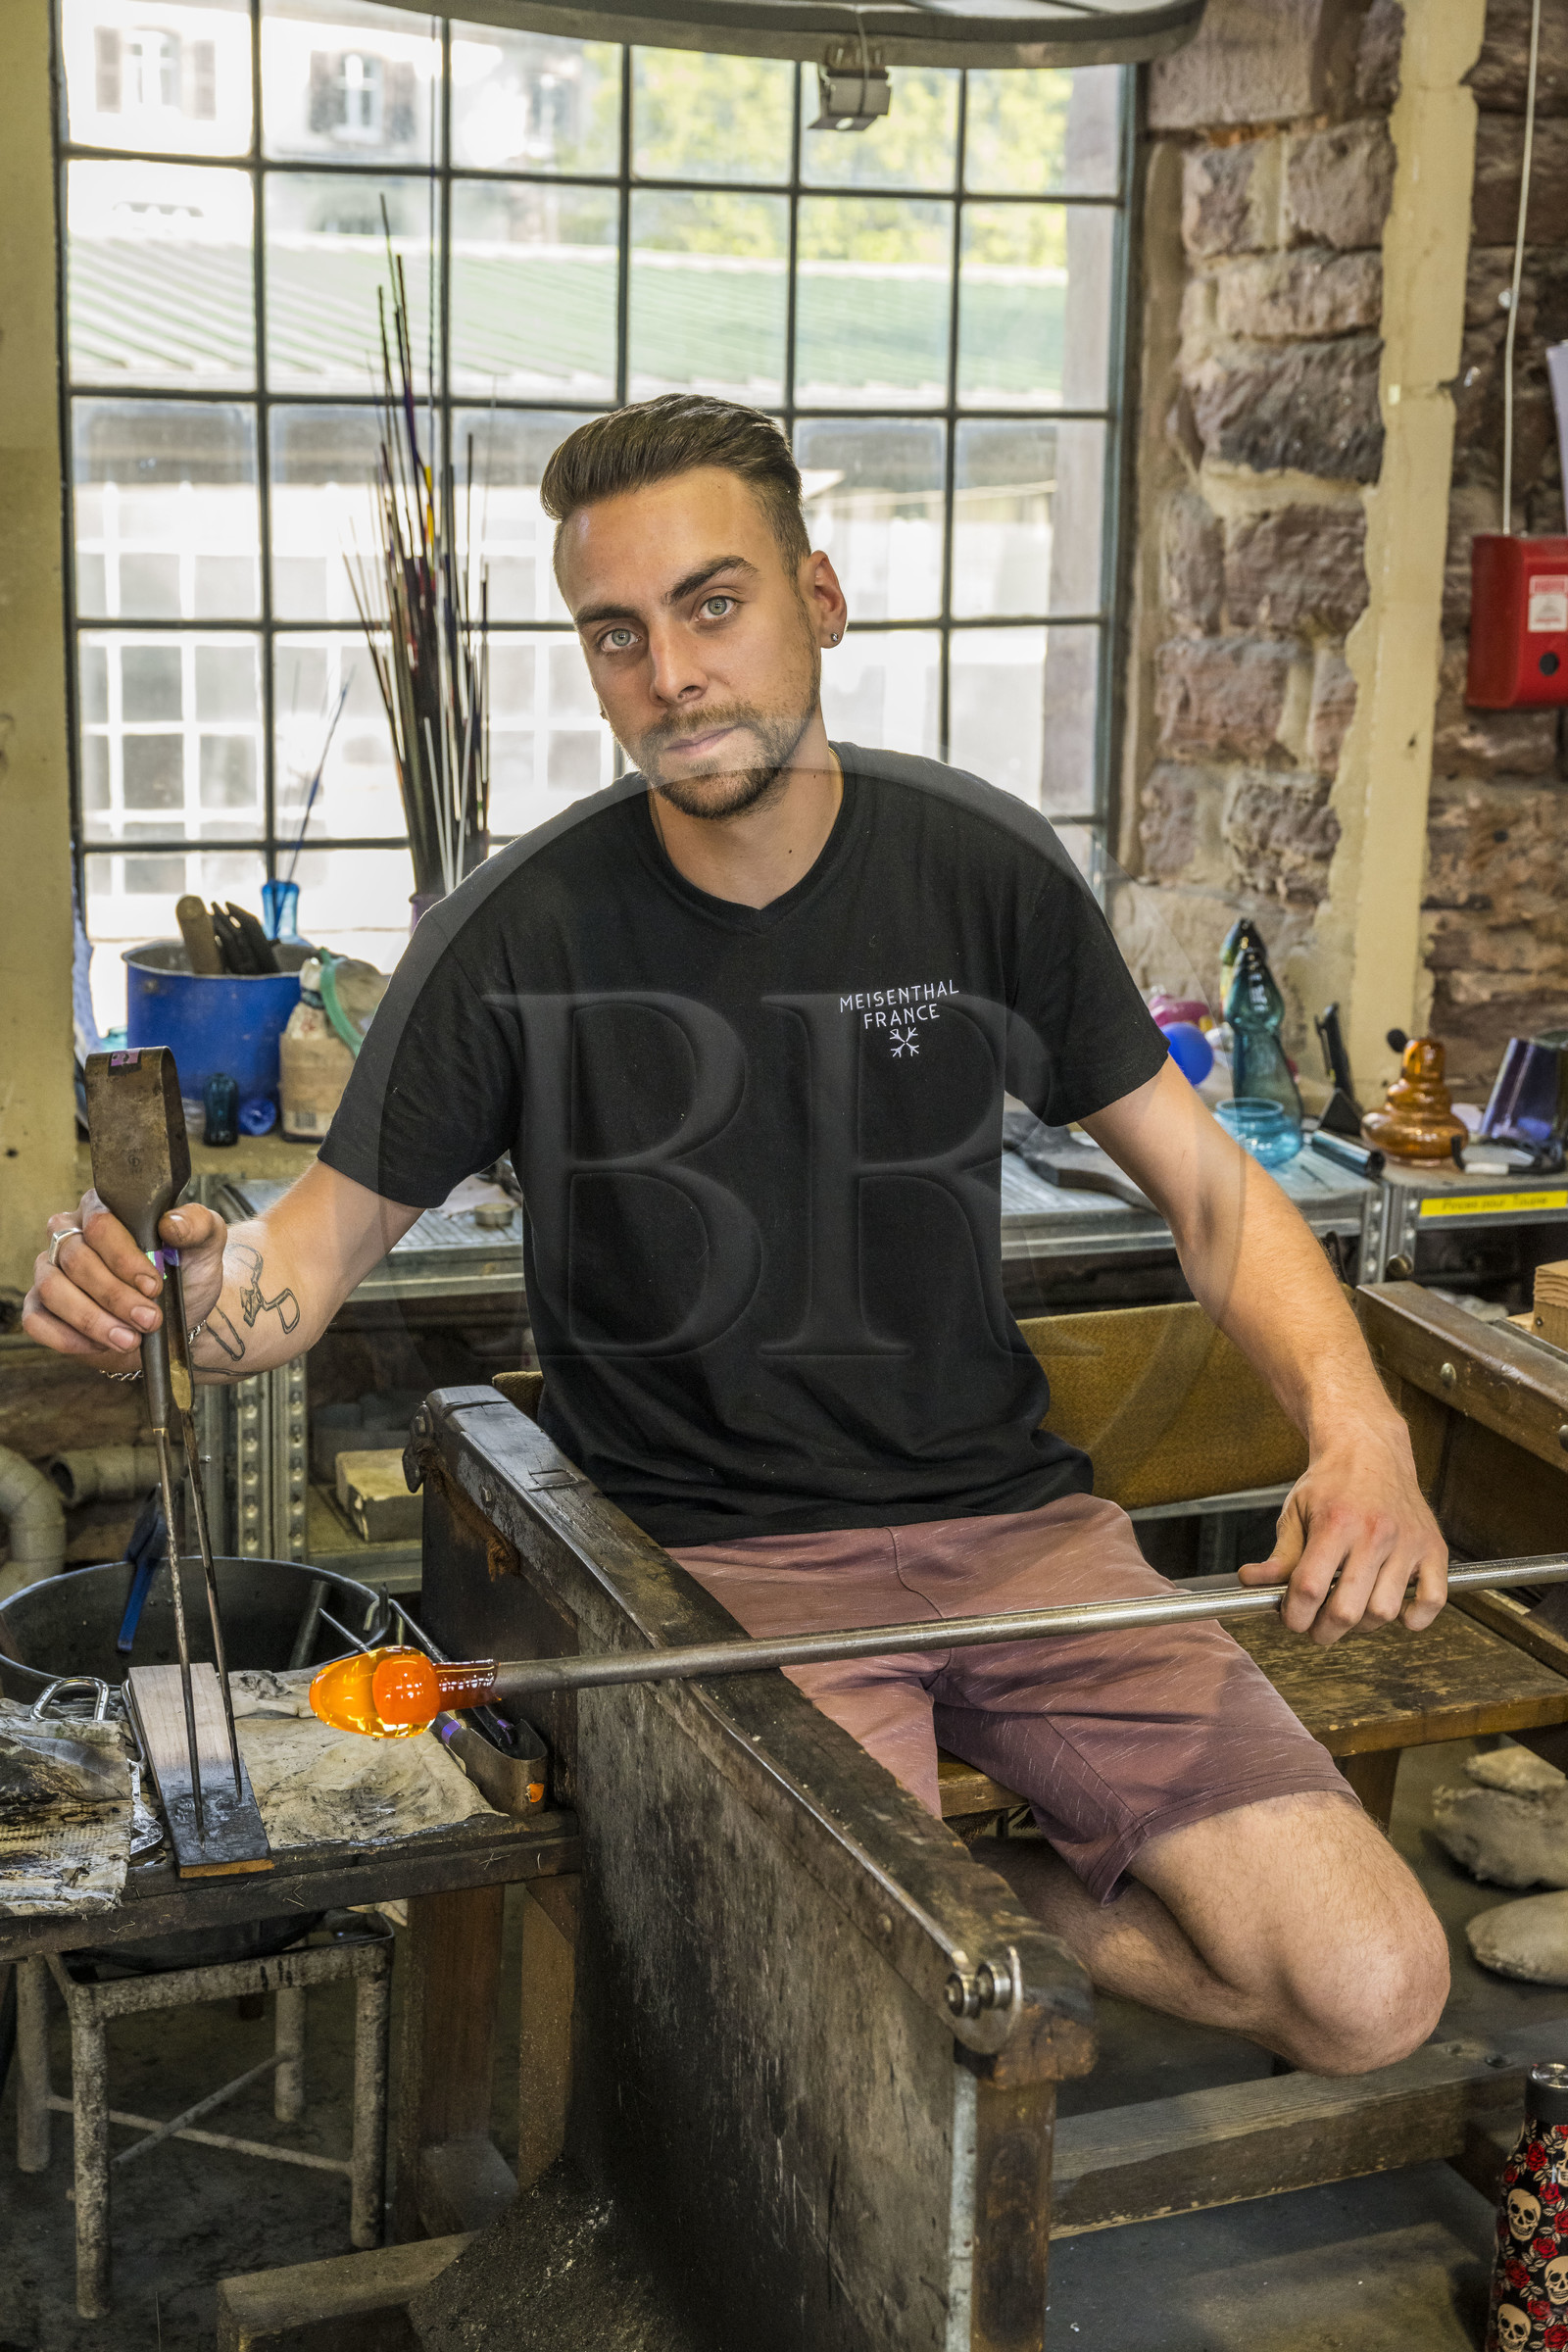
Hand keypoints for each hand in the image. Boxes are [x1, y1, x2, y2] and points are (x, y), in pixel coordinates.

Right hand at [22, 1193, 228, 1367]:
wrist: (179, 1316)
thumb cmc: (185, 1273)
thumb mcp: (204, 1246)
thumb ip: (197, 1225)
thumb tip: (172, 1223)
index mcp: (103, 1209)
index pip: (100, 1225)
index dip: (125, 1259)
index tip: (153, 1285)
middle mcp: (69, 1234)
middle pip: (76, 1260)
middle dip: (114, 1296)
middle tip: (148, 1319)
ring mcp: (50, 1270)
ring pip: (52, 1290)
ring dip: (92, 1320)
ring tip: (129, 1338)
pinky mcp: (40, 1306)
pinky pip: (36, 1321)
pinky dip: (67, 1337)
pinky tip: (100, 1345)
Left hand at [1237, 1418, 1447, 1646]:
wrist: (1371, 1448)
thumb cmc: (1330, 1482)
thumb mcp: (1295, 1512)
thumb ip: (1279, 1554)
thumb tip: (1250, 1583)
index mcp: (1336, 1523)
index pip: (1310, 1588)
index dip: (1294, 1615)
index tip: (1291, 1618)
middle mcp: (1375, 1534)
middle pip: (1347, 1610)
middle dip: (1323, 1630)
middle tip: (1315, 1627)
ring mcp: (1408, 1542)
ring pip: (1384, 1611)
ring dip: (1362, 1626)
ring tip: (1348, 1612)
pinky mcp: (1433, 1548)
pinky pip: (1433, 1600)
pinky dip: (1416, 1618)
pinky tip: (1395, 1613)